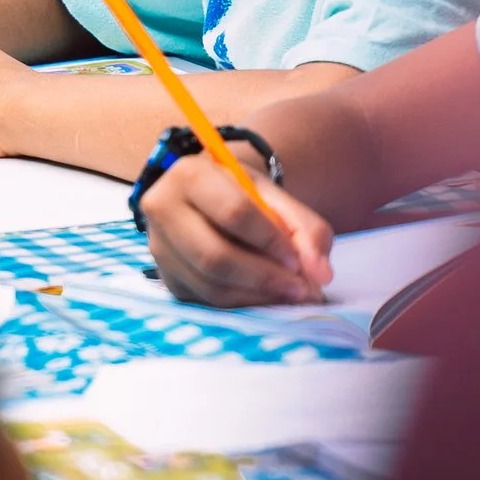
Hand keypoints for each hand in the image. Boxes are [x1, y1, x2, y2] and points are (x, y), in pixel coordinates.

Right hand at [142, 152, 335, 306]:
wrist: (204, 197)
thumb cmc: (240, 192)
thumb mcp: (273, 195)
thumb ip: (305, 228)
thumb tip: (321, 273)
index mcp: (191, 175)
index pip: (234, 213)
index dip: (271, 242)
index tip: (300, 261)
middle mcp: (163, 209)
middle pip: (216, 257)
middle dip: (265, 278)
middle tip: (301, 289)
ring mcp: (159, 248)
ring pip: (210, 286)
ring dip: (257, 297)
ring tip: (289, 295)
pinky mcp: (166, 278)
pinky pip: (207, 301)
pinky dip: (243, 305)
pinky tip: (266, 298)